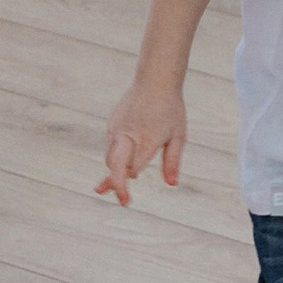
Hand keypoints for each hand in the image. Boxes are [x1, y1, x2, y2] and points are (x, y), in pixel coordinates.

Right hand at [98, 82, 187, 205]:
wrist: (155, 80)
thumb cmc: (171, 109)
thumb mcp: (178, 136)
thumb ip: (173, 161)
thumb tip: (172, 185)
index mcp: (146, 140)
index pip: (132, 170)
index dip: (127, 185)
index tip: (126, 201)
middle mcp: (128, 135)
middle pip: (114, 166)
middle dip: (113, 184)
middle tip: (118, 200)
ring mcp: (117, 128)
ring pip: (111, 156)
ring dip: (114, 170)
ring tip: (104, 187)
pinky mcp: (112, 123)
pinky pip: (113, 145)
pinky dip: (118, 155)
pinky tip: (124, 156)